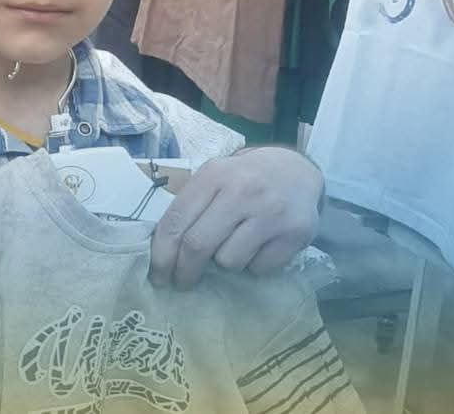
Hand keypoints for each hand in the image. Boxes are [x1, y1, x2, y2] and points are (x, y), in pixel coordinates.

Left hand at [149, 147, 323, 288]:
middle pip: (198, 245)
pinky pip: (259, 268)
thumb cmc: (243, 180)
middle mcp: (241, 191)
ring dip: (225, 262)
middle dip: (184, 271)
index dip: (161, 254)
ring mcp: (270, 213)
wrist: (296, 171)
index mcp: (213, 175)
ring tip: (234, 245)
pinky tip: (260, 246)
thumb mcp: (214, 178)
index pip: (176, 221)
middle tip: (181, 282)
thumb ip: (191, 207)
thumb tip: (162, 253)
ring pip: (229, 261)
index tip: (157, 276)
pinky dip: (254, 265)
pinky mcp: (295, 233)